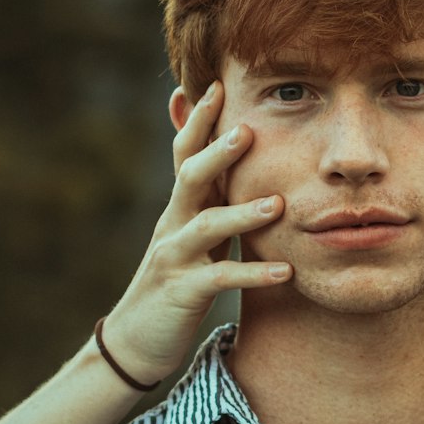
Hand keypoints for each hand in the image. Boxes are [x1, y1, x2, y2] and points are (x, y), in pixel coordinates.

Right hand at [100, 82, 291, 384]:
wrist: (137, 340)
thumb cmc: (177, 280)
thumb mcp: (192, 232)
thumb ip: (210, 197)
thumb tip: (227, 159)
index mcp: (181, 206)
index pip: (187, 152)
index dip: (199, 119)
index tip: (218, 83)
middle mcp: (173, 223)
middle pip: (189, 176)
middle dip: (215, 150)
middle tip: (248, 128)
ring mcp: (175, 257)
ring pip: (205, 226)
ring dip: (241, 214)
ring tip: (277, 204)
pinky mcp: (183, 292)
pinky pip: (220, 279)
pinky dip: (253, 273)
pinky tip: (285, 272)